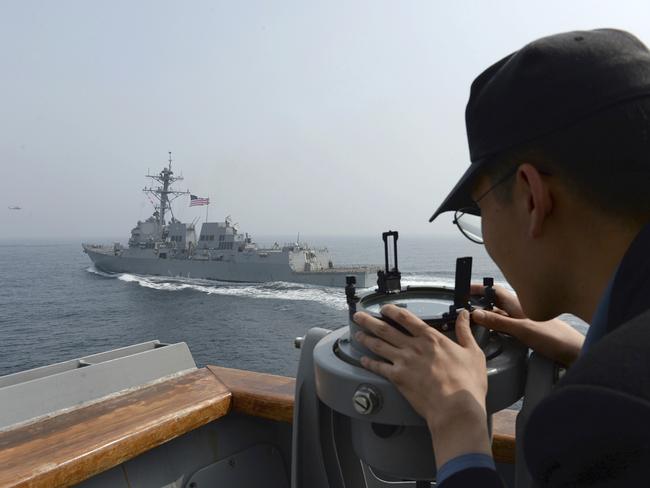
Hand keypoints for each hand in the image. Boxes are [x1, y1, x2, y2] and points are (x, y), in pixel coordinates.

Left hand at [354, 305, 491, 467]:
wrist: (456, 407)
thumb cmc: (467, 383)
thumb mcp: (472, 352)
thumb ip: (465, 332)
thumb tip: (464, 315)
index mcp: (430, 338)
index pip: (406, 318)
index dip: (391, 311)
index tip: (383, 308)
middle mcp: (413, 347)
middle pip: (385, 329)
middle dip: (369, 321)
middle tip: (358, 316)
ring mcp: (403, 362)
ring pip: (378, 346)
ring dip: (366, 338)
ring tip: (357, 334)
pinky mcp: (398, 378)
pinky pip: (378, 367)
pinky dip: (369, 362)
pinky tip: (363, 359)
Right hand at [470, 283, 583, 365]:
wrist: (576, 353)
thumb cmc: (554, 338)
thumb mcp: (522, 329)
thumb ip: (498, 322)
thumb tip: (475, 313)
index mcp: (518, 304)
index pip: (494, 290)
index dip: (479, 288)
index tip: (464, 290)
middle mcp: (520, 310)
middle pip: (495, 302)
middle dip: (479, 302)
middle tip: (463, 307)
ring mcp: (524, 321)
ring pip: (500, 314)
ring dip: (486, 315)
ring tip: (471, 319)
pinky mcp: (528, 332)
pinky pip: (506, 325)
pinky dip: (495, 326)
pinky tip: (490, 332)